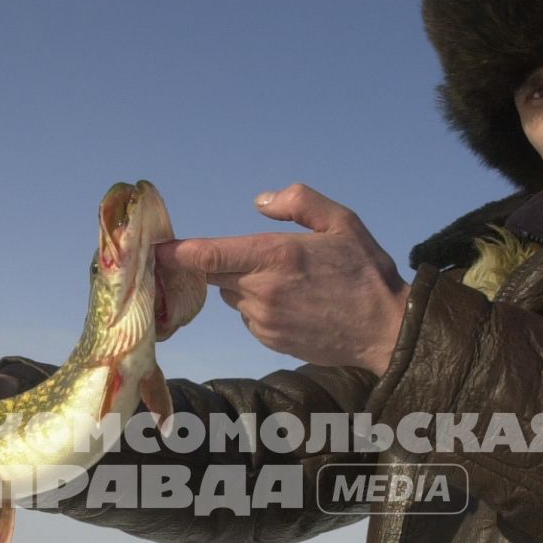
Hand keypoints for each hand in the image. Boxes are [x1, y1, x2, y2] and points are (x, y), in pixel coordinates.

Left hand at [159, 183, 408, 373]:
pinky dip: (259, 307)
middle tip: (248, 255)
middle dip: (219, 263)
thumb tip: (260, 201)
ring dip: (244, 285)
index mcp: (276, 257)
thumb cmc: (367, 272)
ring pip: (232, 296)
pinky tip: (293, 303)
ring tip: (287, 281)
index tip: (154, 247)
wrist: (387, 330)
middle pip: (214, 275)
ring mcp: (264, 321)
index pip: (209, 255)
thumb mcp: (342, 222)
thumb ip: (299, 203)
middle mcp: (262, 291)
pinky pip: (249, 317)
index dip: (176, 252)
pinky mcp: (270, 341)